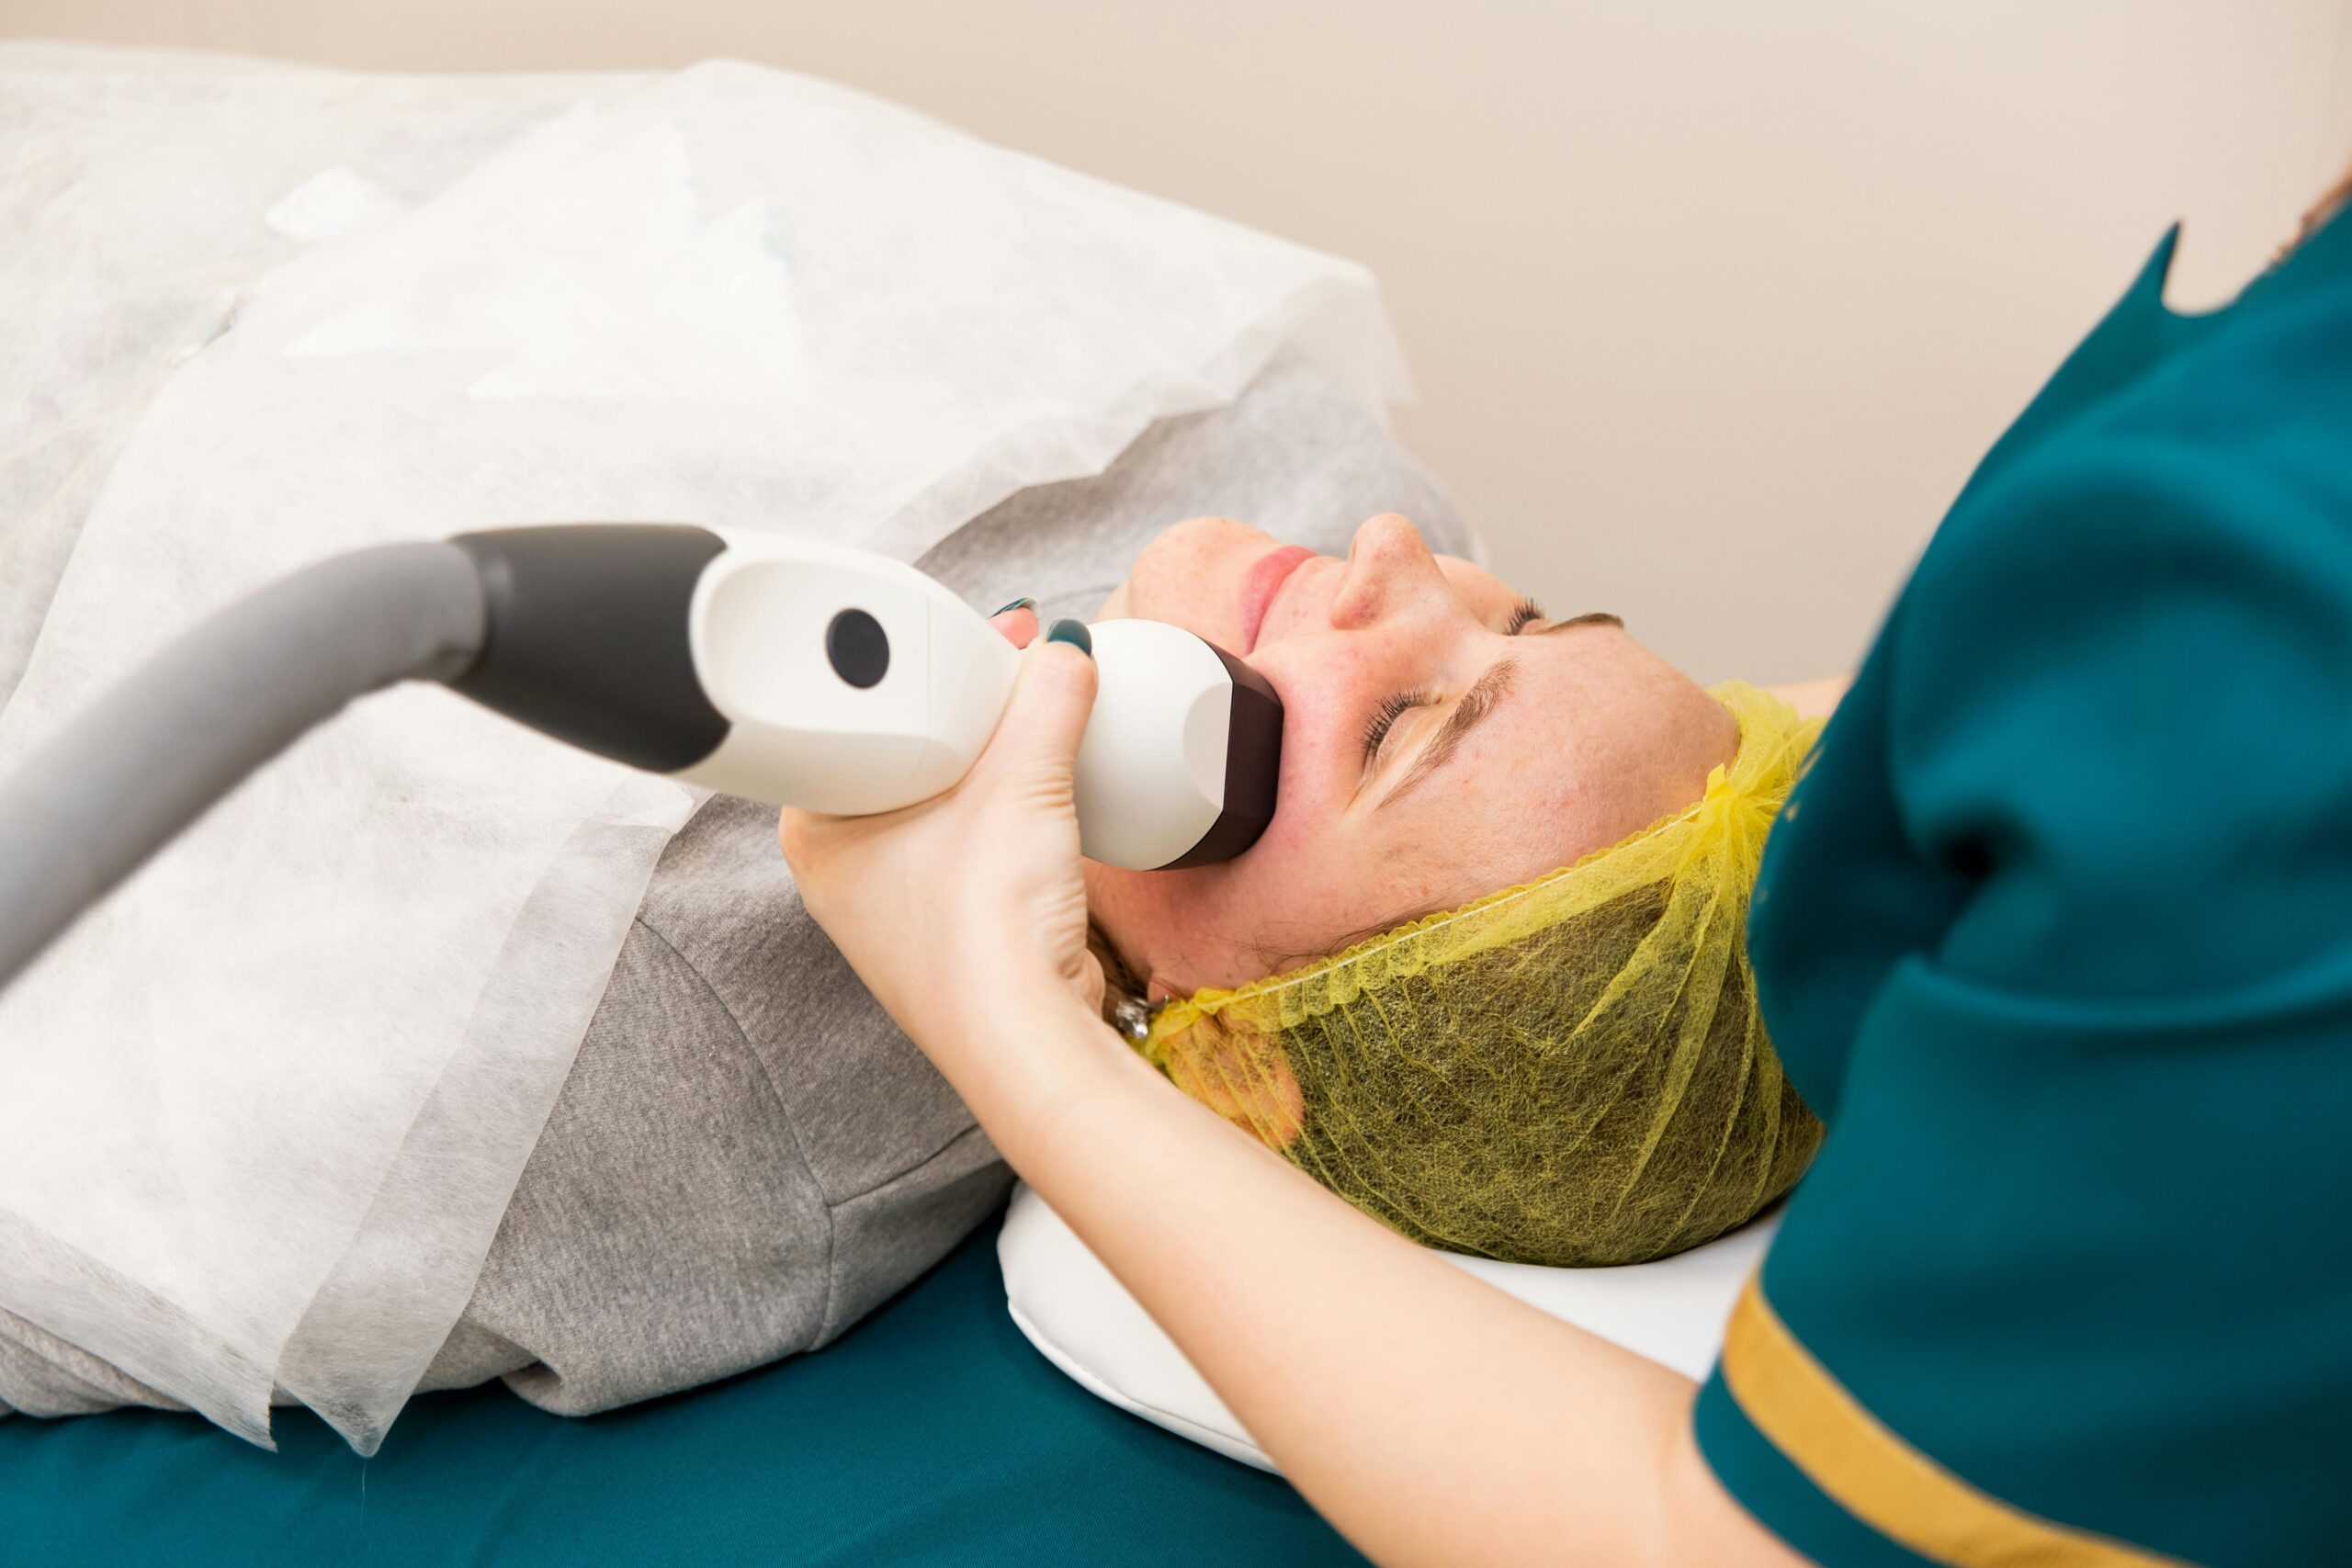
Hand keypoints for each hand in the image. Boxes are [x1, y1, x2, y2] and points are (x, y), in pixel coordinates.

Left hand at [778, 604, 1106, 1062]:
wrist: (1025, 1037)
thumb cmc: (982, 930)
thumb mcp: (1023, 782)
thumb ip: (1047, 701)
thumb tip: (1066, 654)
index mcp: (817, 822)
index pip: (862, 711)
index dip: (923, 665)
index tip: (976, 640)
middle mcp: (846, 862)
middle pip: (909, 747)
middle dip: (969, 707)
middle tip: (1015, 667)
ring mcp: (898, 898)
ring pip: (945, 796)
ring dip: (994, 761)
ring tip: (1037, 723)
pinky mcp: (952, 922)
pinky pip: (976, 840)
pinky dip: (1009, 811)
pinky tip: (1046, 796)